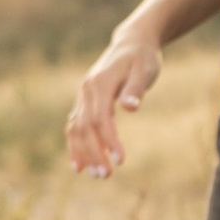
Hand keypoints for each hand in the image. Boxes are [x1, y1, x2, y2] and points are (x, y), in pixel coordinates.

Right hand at [66, 30, 161, 177]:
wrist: (131, 43)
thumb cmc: (142, 58)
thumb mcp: (145, 70)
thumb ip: (136, 89)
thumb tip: (130, 108)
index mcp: (99, 83)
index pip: (101, 118)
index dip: (109, 141)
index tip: (121, 160)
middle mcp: (86, 91)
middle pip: (85, 128)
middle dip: (94, 153)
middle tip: (106, 176)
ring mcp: (83, 97)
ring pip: (76, 129)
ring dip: (83, 154)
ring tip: (96, 175)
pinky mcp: (84, 102)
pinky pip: (74, 126)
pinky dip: (75, 146)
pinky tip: (79, 166)